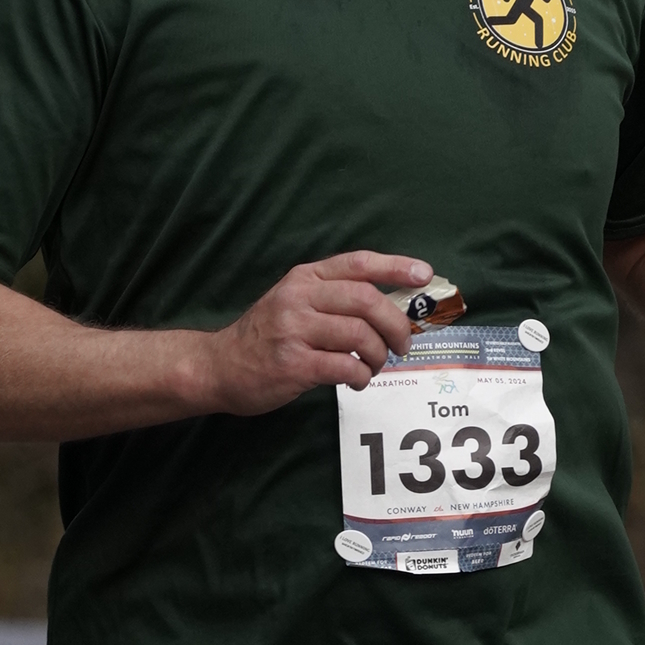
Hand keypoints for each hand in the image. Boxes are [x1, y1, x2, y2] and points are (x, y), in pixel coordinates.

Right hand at [206, 251, 434, 416]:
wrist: (219, 366)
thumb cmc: (266, 336)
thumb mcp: (293, 301)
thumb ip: (333, 298)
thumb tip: (391, 306)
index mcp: (304, 277)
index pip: (358, 263)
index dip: (396, 266)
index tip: (424, 275)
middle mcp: (298, 297)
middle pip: (366, 300)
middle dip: (395, 324)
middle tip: (402, 344)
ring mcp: (293, 329)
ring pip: (359, 335)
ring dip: (378, 355)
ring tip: (374, 366)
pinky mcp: (292, 363)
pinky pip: (345, 366)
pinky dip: (361, 376)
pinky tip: (355, 381)